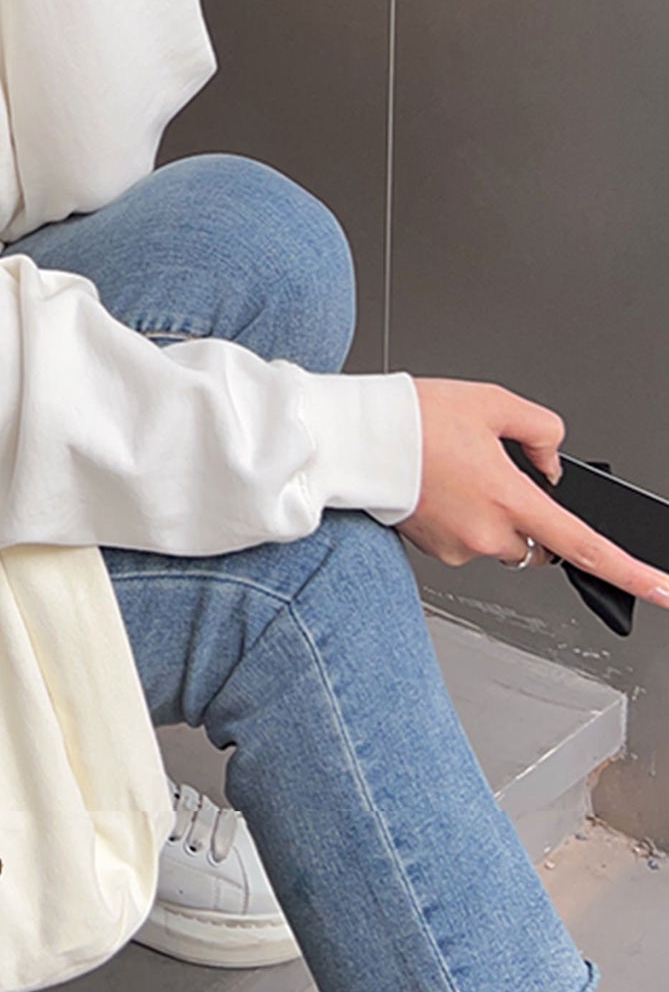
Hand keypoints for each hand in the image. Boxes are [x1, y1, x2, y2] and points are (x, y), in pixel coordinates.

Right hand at [394, 377, 668, 608]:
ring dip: (490, 516)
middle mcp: (486, 533)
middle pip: (537, 543)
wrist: (355, 440)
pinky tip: (436, 489)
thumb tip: (551, 464)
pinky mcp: (433, 551)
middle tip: (495, 476)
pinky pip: (465, 541)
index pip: (585, 546)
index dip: (631, 573)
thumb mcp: (492, 402)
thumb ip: (541, 430)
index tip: (664, 589)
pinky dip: (459, 518)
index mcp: (510, 499)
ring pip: (499, 542)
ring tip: (454, 475)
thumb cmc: (412, 420)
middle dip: (528, 517)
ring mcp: (457, 547)